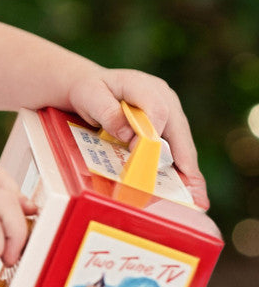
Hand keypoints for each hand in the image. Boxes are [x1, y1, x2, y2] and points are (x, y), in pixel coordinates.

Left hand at [68, 68, 209, 208]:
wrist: (92, 88)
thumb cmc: (90, 91)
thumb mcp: (90, 96)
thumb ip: (107, 111)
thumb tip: (128, 132)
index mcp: (144, 86)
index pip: (157, 111)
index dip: (151, 135)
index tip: (139, 153)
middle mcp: (164, 98)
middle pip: (179, 133)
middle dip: (185, 164)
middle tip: (192, 194)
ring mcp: (170, 112)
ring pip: (183, 144)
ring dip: (187, 172)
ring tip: (195, 199)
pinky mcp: (168, 127)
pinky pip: (178, 150)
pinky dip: (181, 170)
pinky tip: (188, 191)